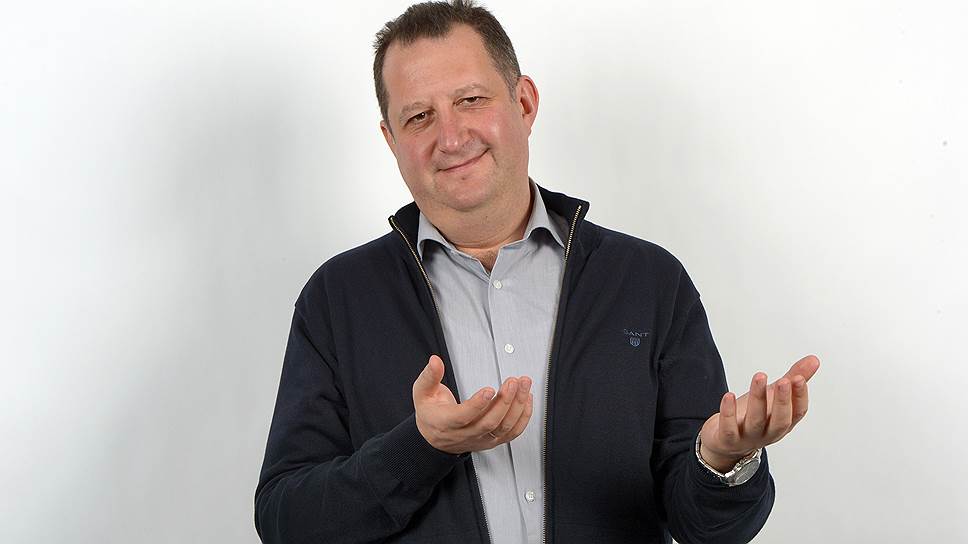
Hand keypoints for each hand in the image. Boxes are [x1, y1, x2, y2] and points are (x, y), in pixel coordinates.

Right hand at [413, 355, 533, 454]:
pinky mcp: (492, 440)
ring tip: (524, 386)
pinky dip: (523, 417)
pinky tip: (526, 399)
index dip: (478, 404)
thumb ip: (430, 376)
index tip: (489, 389)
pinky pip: (512, 433)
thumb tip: (435, 361)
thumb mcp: (423, 393)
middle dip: (505, 401)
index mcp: (446, 423)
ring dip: (517, 406)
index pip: (463, 417)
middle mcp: (465, 434)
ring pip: (504, 428)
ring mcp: (481, 439)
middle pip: (489, 422)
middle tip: (512, 382)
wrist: (435, 438)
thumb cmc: (431, 414)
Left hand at [699, 354, 820, 470]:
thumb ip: (792, 379)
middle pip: (780, 420)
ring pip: (755, 420)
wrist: (725, 442)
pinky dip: (729, 412)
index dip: (800, 396)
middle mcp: (768, 433)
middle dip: (783, 401)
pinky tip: (729, 395)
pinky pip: (729, 429)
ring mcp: (748, 438)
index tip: (799, 378)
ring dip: (758, 398)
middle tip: (785, 381)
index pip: (797, 412)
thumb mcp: (773, 396)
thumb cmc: (753, 415)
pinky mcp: (728, 440)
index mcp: (783, 423)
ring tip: (759, 376)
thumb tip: (814, 360)